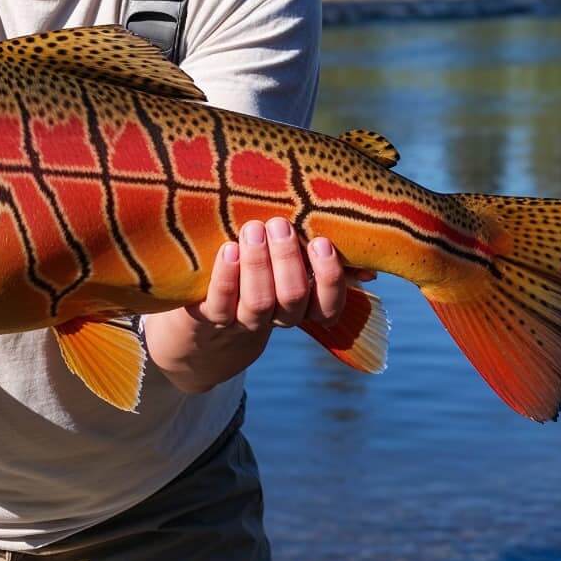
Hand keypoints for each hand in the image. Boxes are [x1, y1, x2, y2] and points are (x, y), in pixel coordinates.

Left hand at [145, 218, 374, 393]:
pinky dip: (226, 276)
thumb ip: (313, 261)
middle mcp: (274, 319)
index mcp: (299, 309)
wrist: (196, 335)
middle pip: (292, 297)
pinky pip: (220, 302)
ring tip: (253, 229)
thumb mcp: (282, 275)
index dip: (328, 277)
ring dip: (259, 263)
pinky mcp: (205, 319)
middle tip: (279, 224)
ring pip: (259, 302)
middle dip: (288, 259)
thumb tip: (364, 262)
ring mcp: (240, 322)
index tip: (320, 241)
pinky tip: (228, 249)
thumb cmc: (249, 284)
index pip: (327, 306)